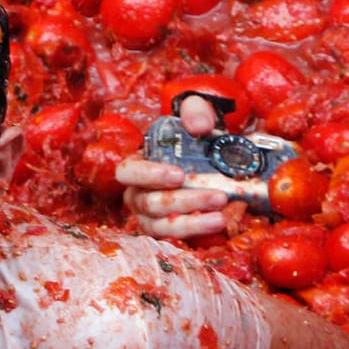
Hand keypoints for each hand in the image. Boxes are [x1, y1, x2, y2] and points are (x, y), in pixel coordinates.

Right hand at [118, 94, 230, 239]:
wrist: (208, 159)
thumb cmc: (192, 138)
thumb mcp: (193, 114)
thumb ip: (194, 111)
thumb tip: (199, 127)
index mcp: (136, 166)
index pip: (128, 172)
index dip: (150, 175)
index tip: (178, 175)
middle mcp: (138, 194)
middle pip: (150, 203)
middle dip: (184, 201)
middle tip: (217, 196)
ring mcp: (150, 216)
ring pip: (162, 226)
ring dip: (191, 223)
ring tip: (220, 218)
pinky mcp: (168, 230)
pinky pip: (175, 237)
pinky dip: (196, 232)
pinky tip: (217, 224)